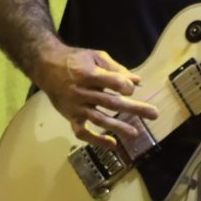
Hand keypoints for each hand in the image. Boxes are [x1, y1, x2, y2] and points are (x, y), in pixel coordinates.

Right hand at [34, 44, 159, 149]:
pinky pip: (82, 131)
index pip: (113, 82)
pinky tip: (112, 144)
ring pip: (99, 118)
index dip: (125, 86)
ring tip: (135, 133)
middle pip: (111, 102)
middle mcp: (82, 91)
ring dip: (118, 126)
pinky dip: (96, 140)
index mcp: (88, 73)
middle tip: (154, 114)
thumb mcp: (94, 56)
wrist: (45, 65)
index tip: (130, 88)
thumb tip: (137, 82)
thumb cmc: (74, 59)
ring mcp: (75, 106)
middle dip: (134, 108)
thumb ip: (116, 68)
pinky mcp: (70, 116)